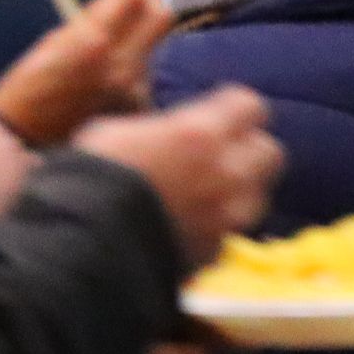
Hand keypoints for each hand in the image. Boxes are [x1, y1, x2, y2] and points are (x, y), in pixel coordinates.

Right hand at [0, 0, 169, 145]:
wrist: (27, 140)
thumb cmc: (29, 87)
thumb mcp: (54, 43)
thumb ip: (94, 16)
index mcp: (95, 45)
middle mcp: (124, 66)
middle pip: (161, 19)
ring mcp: (137, 89)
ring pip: (155, 45)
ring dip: (144, 30)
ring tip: (121, 30)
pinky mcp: (142, 107)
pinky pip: (147, 72)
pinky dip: (137, 61)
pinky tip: (116, 68)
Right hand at [73, 86, 282, 268]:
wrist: (84, 242)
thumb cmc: (90, 177)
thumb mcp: (116, 131)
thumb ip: (159, 127)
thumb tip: (167, 129)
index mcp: (201, 133)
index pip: (250, 106)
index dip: (235, 108)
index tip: (222, 112)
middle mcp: (227, 171)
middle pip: (269, 151)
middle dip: (249, 149)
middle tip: (224, 153)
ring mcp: (228, 213)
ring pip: (258, 194)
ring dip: (240, 189)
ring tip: (211, 191)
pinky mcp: (219, 248)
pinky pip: (233, 229)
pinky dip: (220, 224)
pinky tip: (194, 223)